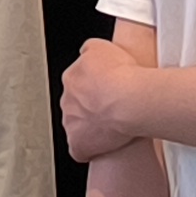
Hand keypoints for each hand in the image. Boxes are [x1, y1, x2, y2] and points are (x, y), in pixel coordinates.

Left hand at [58, 35, 159, 161]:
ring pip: (77, 126)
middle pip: (76, 105)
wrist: (128, 100)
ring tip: (113, 126)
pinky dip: (90, 149)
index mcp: (72, 78)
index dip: (95, 88)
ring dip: (91, 127)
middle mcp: (67, 100)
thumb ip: (90, 50)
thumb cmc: (120, 75)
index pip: (78, 83)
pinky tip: (103, 147)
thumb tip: (87, 53)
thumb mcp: (102, 46)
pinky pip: (80, 149)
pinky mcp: (78, 144)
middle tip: (113, 108)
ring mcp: (71, 123)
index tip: (108, 90)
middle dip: (91, 107)